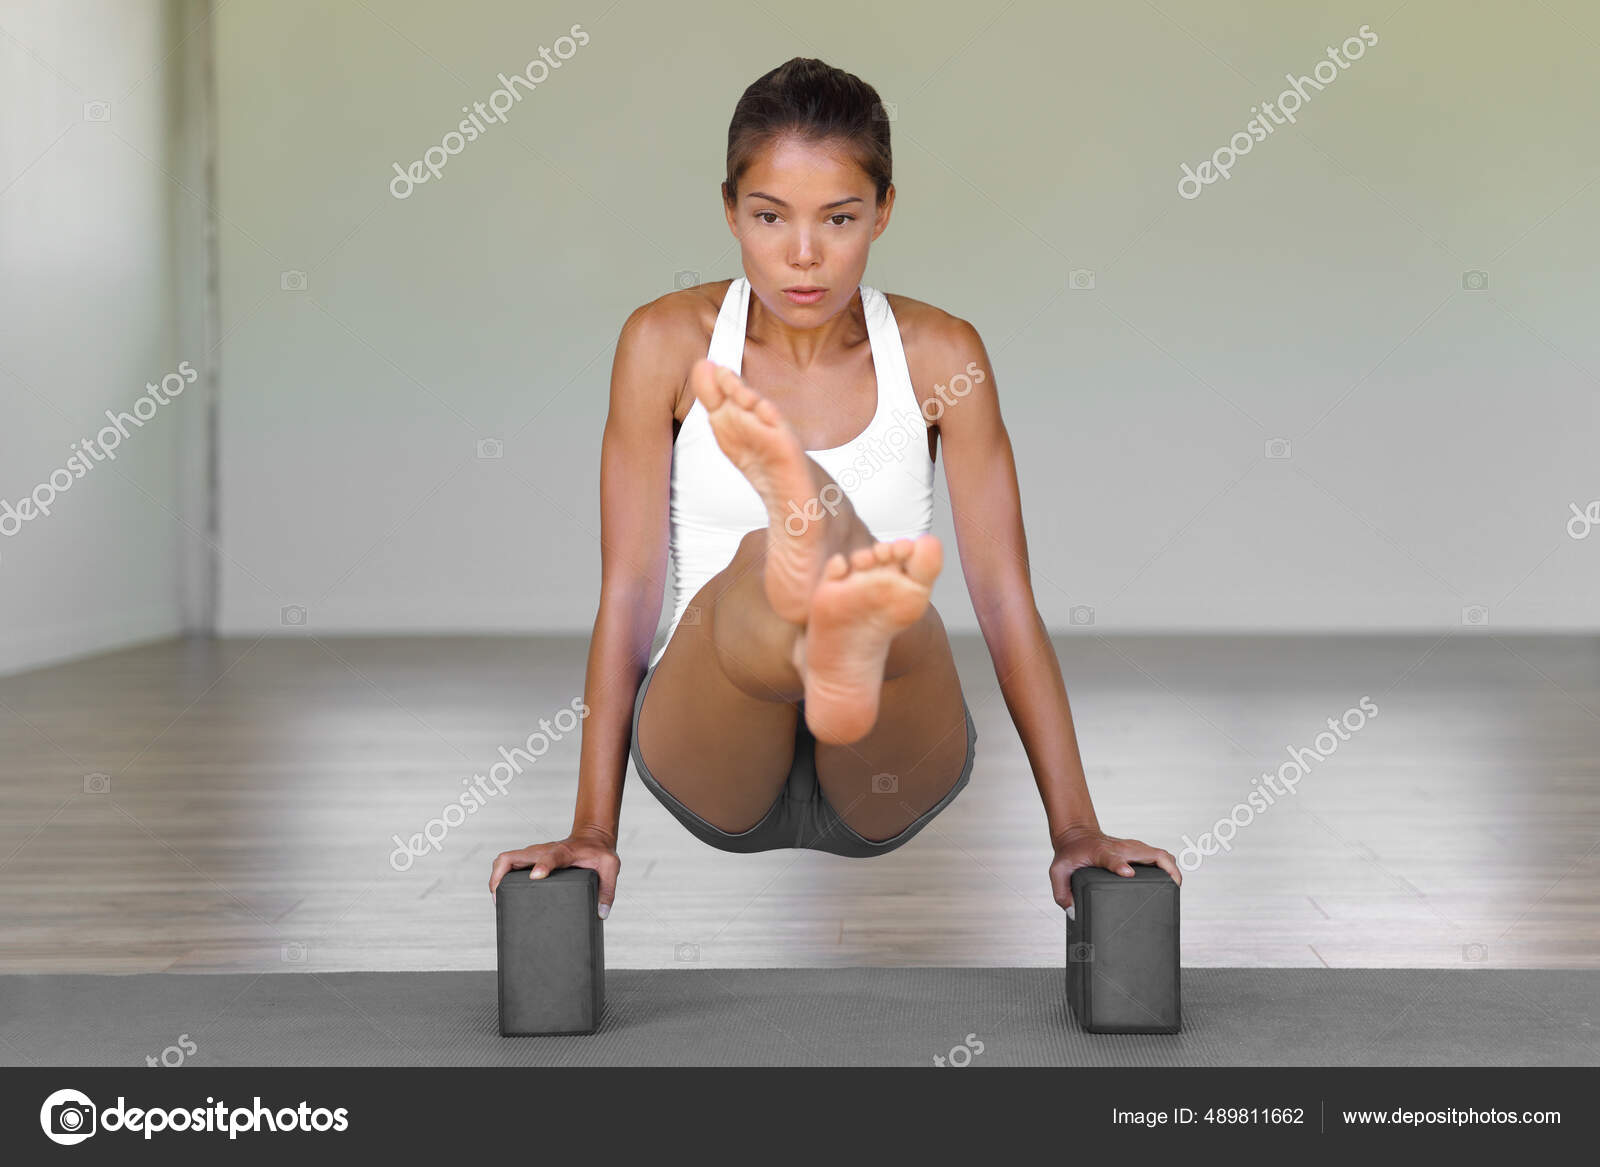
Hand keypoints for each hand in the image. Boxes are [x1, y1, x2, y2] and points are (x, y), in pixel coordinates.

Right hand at [489, 827, 619, 917]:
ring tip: (497, 901)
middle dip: (500, 875)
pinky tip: (502, 896)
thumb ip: (608, 889)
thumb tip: (601, 913)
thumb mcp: (610, 866)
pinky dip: (500, 877)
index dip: (543, 865)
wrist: (592, 839)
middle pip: (512, 856)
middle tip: (498, 898)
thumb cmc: (599, 853)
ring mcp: (534, 854)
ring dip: (496, 877)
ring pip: (505, 860)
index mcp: (563, 852)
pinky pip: (509, 865)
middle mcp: (543, 851)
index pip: (551, 856)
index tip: (536, 876)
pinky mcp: (530, 859)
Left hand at [1048, 825, 1180, 911]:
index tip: (1128, 873)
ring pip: (1159, 853)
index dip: (1120, 865)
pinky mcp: (1138, 849)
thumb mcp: (1058, 871)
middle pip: (1150, 853)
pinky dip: (1169, 866)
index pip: (1112, 858)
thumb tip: (1073, 911)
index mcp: (1101, 853)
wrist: (1077, 834)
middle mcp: (1120, 848)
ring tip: (1176, 887)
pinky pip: (1159, 855)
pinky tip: (1171, 881)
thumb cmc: (1070, 853)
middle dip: (1165, 868)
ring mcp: (1131, 847)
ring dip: (1171, 867)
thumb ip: (1062, 893)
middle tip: (1173, 887)